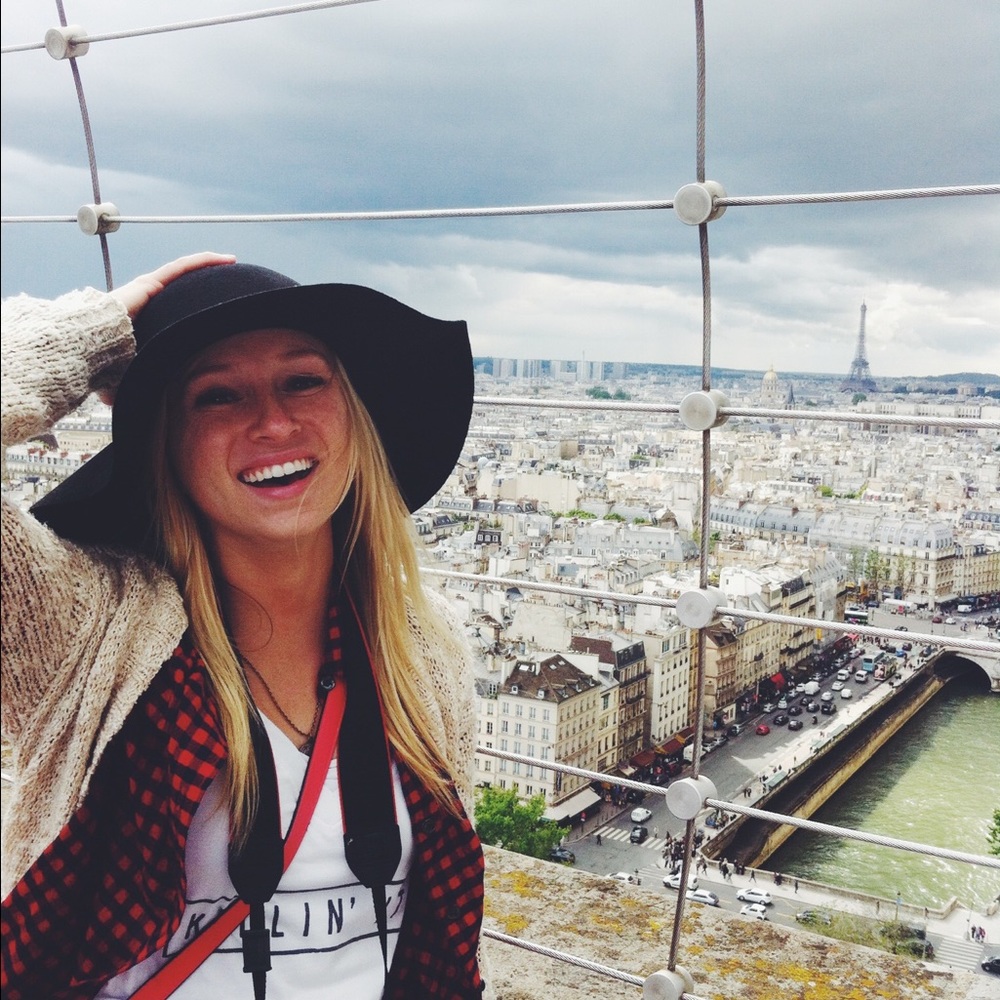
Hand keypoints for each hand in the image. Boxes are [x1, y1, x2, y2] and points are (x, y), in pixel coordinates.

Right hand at [97, 252, 235, 401]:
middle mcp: (146, 302)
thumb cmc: (103, 364)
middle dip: (205, 282)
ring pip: (184, 272)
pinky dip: (202, 261)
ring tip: (231, 262)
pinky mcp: (149, 283)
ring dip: (208, 266)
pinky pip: (181, 268)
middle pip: (182, 288)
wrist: (87, 348)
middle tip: (230, 283)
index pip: (174, 310)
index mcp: (144, 321)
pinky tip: (223, 259)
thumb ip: (139, 383)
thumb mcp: (132, 375)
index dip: (193, 307)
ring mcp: (147, 290)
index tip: (216, 311)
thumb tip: (136, 410)